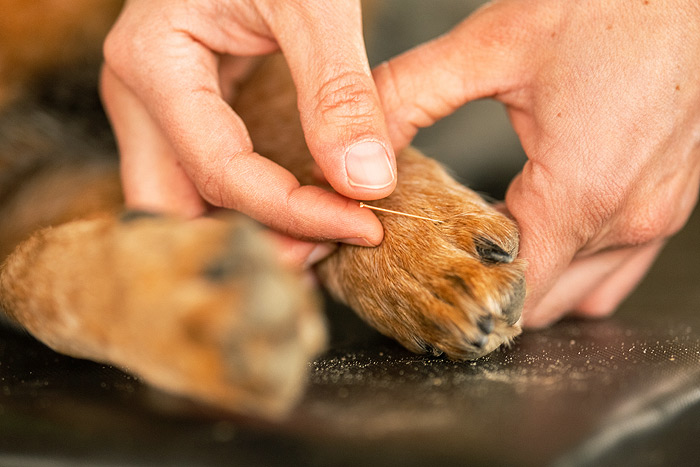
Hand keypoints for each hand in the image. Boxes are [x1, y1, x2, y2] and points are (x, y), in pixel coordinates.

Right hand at [101, 0, 396, 266]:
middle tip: (324, 255)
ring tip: (318, 241)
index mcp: (154, 63)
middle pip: (176, 206)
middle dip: (249, 239)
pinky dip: (248, 202)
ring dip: (246, 229)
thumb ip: (338, 90)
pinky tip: (299, 210)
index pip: (219, 172)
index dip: (293, 212)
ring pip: (184, 199)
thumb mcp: (312, 0)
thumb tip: (365, 182)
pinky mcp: (184, 107)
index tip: (363, 225)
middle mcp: (139, 92)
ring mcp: (156, 103)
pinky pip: (203, 175)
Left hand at [373, 0, 699, 325]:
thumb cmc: (606, 5)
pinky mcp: (670, 202)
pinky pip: (614, 268)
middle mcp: (628, 219)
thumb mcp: (490, 46)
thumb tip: (358, 150)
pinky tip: (537, 228)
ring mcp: (657, 216)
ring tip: (483, 240)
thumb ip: (409, 97)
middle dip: (485, 287)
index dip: (456, 291)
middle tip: (439, 255)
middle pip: (539, 303)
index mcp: (580, 193)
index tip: (417, 276)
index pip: (508, 292)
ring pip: (578, 293)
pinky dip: (572, 264)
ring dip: (529, 277)